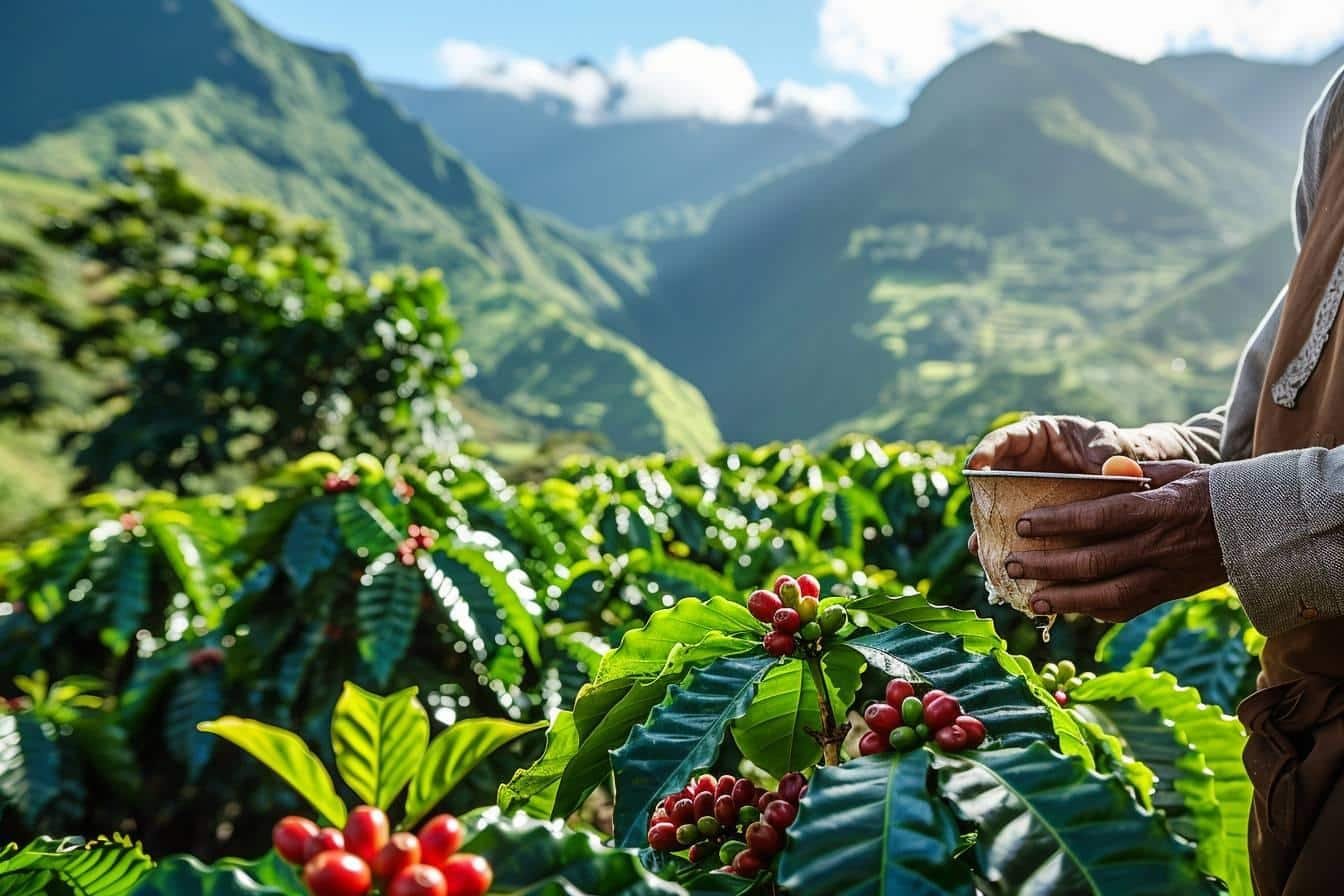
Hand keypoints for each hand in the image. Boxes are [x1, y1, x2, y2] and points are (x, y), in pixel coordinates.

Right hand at [966, 415, 1129, 555]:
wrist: (1117, 474)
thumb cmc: (1109, 448)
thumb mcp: (1109, 443)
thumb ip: (1107, 452)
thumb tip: (1112, 469)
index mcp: (1032, 436)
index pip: (1001, 440)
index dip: (984, 452)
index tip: (974, 467)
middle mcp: (1017, 464)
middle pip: (988, 477)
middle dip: (980, 496)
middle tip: (976, 513)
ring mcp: (1018, 491)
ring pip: (994, 507)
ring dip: (987, 526)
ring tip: (980, 546)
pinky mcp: (1026, 516)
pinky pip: (1009, 528)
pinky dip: (1004, 543)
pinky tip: (1000, 561)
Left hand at [1004, 461, 1226, 621]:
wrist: (1261, 527)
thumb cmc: (1210, 491)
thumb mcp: (1177, 472)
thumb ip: (1136, 473)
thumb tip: (1101, 471)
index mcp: (1157, 509)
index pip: (1100, 517)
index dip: (1059, 522)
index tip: (1024, 524)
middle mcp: (1157, 546)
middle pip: (1094, 561)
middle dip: (1047, 565)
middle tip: (1010, 563)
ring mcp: (1163, 575)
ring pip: (1107, 594)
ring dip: (1064, 599)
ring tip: (1030, 600)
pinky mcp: (1167, 594)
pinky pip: (1126, 608)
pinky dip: (1094, 610)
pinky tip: (1068, 609)